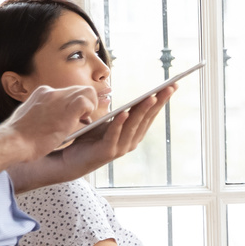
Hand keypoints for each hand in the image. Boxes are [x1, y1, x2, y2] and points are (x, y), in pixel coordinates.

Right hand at [5, 83, 98, 158]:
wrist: (13, 141)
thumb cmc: (19, 136)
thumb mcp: (29, 116)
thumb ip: (41, 112)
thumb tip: (48, 116)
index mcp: (42, 93)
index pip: (65, 92)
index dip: (72, 104)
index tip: (72, 117)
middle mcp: (51, 92)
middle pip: (78, 89)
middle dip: (85, 103)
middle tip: (83, 119)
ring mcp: (59, 99)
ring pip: (87, 91)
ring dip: (90, 106)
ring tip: (84, 120)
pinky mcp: (66, 110)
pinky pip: (86, 101)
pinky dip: (90, 109)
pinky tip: (84, 121)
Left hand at [53, 83, 174, 176]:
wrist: (72, 160)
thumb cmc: (91, 139)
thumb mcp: (108, 123)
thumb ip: (121, 115)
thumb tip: (135, 100)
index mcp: (134, 134)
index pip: (151, 114)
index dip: (162, 100)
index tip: (172, 85)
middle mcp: (131, 142)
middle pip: (147, 118)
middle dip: (158, 102)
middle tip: (169, 87)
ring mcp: (120, 147)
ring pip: (134, 126)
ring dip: (143, 110)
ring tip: (151, 97)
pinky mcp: (106, 151)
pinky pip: (114, 134)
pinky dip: (120, 123)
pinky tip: (125, 112)